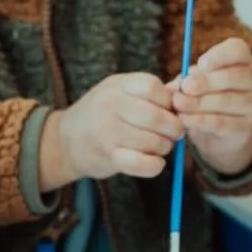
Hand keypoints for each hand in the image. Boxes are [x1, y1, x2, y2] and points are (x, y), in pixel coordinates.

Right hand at [40, 73, 182, 188]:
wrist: (66, 140)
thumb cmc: (102, 113)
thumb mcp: (119, 91)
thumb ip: (149, 91)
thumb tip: (185, 95)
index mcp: (117, 86)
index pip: (153, 88)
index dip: (169, 101)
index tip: (170, 109)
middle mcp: (110, 106)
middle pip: (157, 117)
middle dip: (174, 128)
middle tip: (174, 133)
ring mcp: (108, 133)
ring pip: (154, 141)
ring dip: (165, 147)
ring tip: (160, 145)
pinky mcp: (109, 157)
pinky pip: (142, 164)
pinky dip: (155, 165)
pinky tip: (154, 161)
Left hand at [170, 36, 251, 174]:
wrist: (222, 128)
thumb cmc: (208, 94)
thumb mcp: (198, 82)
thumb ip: (187, 80)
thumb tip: (174, 87)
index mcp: (243, 60)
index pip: (238, 50)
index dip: (219, 56)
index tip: (200, 63)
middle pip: (233, 76)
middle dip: (206, 82)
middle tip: (185, 87)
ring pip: (227, 100)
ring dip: (199, 102)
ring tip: (179, 104)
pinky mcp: (246, 126)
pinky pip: (223, 123)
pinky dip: (201, 120)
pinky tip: (185, 119)